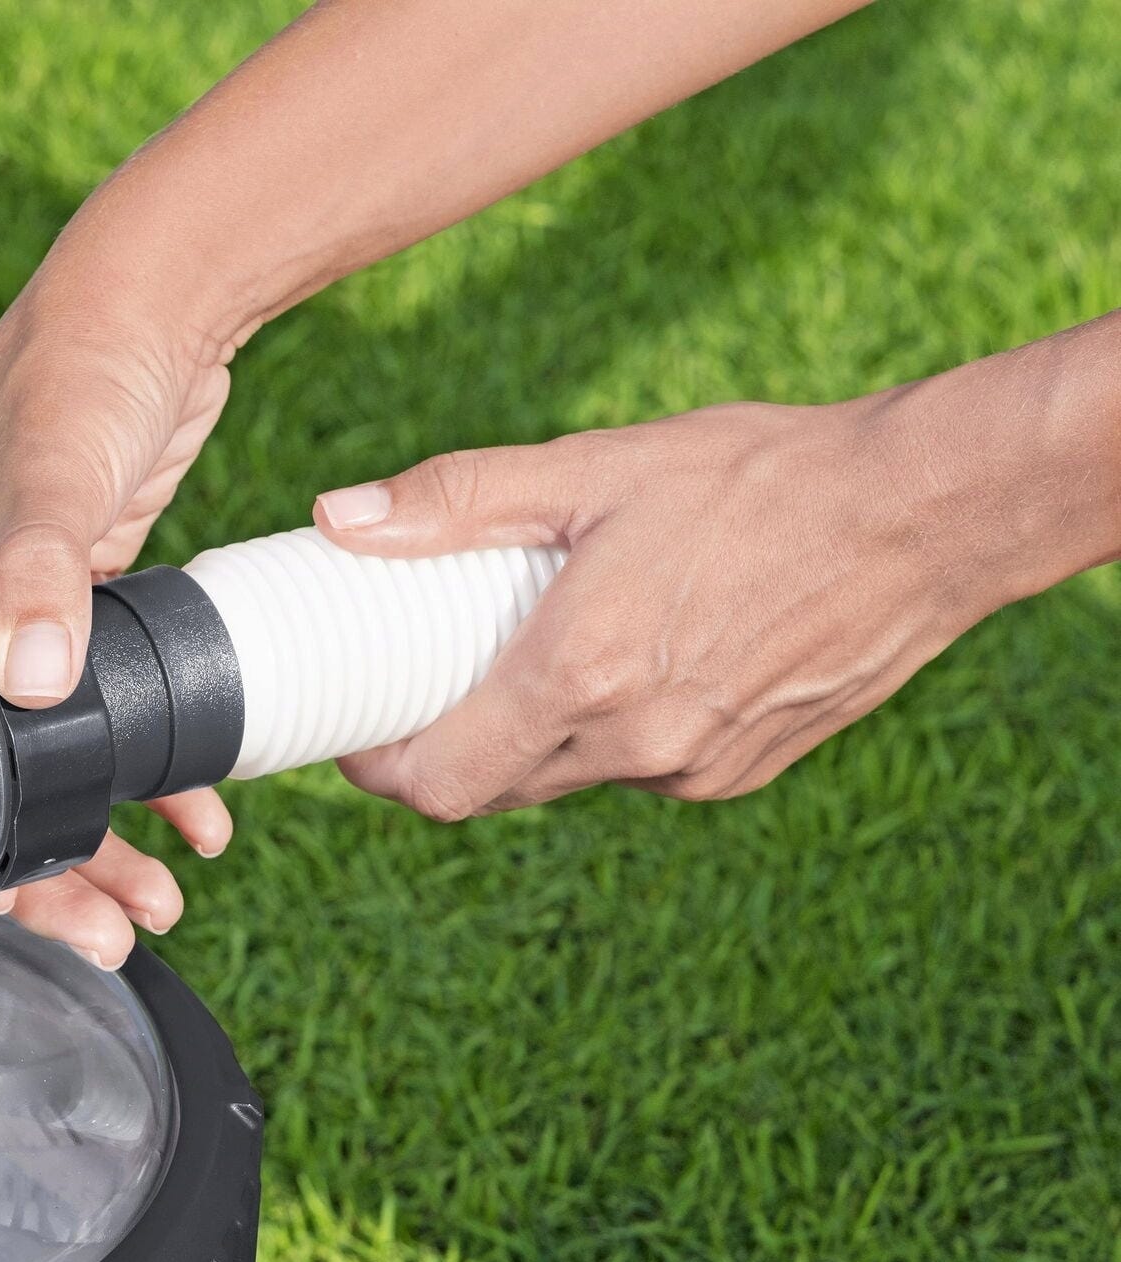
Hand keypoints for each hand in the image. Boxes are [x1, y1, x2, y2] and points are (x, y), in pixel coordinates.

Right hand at [0, 271, 235, 965]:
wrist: (156, 300)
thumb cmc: (76, 367)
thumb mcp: (54, 472)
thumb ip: (40, 572)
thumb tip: (30, 681)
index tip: (13, 909)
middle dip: (44, 872)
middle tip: (111, 933)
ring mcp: (11, 623)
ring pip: (46, 769)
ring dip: (102, 842)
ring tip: (162, 899)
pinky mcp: (79, 612)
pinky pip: (103, 724)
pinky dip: (149, 775)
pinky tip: (203, 814)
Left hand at [310, 383, 1078, 816]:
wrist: (925, 513)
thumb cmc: (758, 477)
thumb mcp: (593, 468)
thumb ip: (455, 500)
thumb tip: (338, 517)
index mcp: (581, 678)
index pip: (442, 785)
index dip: (383, 772)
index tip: (359, 736)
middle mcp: (636, 742)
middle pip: (494, 791)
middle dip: (447, 751)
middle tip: (426, 685)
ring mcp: (696, 766)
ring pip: (569, 780)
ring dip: (532, 739)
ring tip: (533, 653)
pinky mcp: (744, 769)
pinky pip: (643, 769)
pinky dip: (612, 733)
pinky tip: (631, 658)